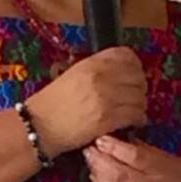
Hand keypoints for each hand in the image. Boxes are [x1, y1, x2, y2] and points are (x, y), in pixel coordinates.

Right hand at [25, 48, 147, 156]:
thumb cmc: (53, 104)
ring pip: (139, 97)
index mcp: (91, 64)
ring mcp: (106, 98)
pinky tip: (132, 122)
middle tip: (134, 95)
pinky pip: (135, 114)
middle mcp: (101, 77)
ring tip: (132, 110)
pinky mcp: (109, 118)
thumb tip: (119, 73)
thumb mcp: (72, 75)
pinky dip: (138, 119)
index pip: (126, 56)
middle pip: (137, 77)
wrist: (41, 126)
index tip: (133, 74)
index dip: (134, 66)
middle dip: (139, 87)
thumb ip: (96, 70)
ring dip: (139, 104)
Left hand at [84, 134, 180, 181]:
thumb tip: (126, 141)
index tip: (100, 138)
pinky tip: (100, 180)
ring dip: (100, 175)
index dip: (115, 148)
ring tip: (90, 162)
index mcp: (168, 172)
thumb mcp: (179, 162)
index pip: (136, 158)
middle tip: (88, 148)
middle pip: (121, 175)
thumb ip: (152, 154)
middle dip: (101, 161)